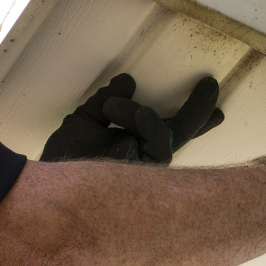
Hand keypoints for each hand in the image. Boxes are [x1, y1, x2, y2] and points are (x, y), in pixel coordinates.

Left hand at [40, 73, 225, 163]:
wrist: (54, 185)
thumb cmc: (66, 160)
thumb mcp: (85, 121)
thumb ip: (105, 101)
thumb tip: (127, 80)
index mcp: (132, 145)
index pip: (163, 128)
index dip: (186, 116)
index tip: (208, 99)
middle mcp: (145, 156)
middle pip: (182, 133)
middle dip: (199, 113)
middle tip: (210, 86)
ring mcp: (150, 164)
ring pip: (168, 130)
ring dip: (138, 112)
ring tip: (109, 108)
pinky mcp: (150, 169)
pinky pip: (159, 137)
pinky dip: (139, 117)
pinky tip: (115, 110)